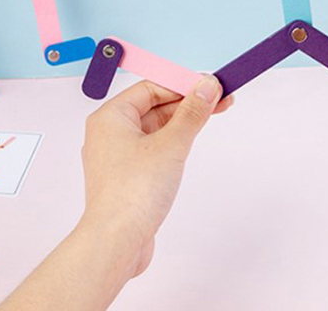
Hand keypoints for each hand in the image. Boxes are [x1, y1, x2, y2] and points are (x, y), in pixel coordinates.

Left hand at [79, 77, 230, 276]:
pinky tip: (188, 146)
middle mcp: (109, 134)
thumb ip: (192, 113)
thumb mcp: (171, 144)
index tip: (208, 85)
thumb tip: (206, 86)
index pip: (150, 88)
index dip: (182, 84)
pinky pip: (151, 151)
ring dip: (181, 124)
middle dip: (187, 104)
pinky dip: (171, 145)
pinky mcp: (126, 179)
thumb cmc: (132, 194)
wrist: (116, 243)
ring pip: (154, 130)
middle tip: (218, 100)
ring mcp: (116, 158)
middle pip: (153, 107)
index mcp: (110, 117)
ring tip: (210, 117)